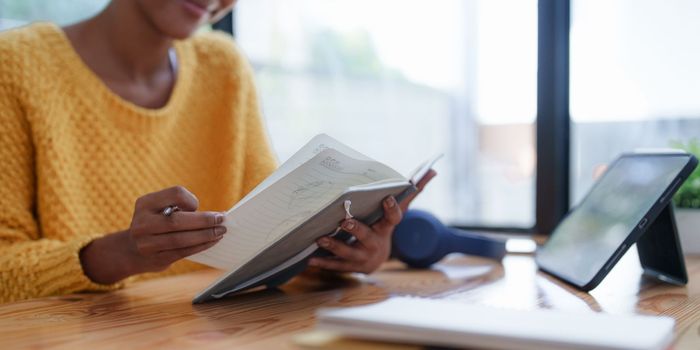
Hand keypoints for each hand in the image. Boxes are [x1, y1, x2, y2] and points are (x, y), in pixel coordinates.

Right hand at [80, 186, 226, 283]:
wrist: (132, 250)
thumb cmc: (156, 223)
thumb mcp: (160, 208)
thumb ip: (181, 207)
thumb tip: (216, 214)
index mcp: (144, 203)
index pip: (175, 194)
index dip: (190, 200)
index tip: (196, 206)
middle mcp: (142, 223)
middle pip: (178, 220)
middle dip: (204, 220)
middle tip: (222, 219)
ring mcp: (146, 243)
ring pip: (181, 239)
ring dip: (206, 235)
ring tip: (220, 232)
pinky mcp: (156, 259)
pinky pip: (183, 252)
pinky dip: (201, 246)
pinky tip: (212, 241)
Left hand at [308, 169, 436, 273]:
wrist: (378, 259)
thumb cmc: (384, 227)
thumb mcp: (397, 211)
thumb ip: (412, 192)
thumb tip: (433, 170)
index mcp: (386, 228)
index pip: (394, 218)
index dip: (392, 209)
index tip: (388, 197)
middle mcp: (376, 243)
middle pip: (367, 236)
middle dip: (356, 229)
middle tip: (344, 220)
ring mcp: (363, 257)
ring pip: (349, 253)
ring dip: (335, 246)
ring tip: (321, 238)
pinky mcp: (351, 267)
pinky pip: (337, 266)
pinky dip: (324, 263)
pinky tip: (311, 259)